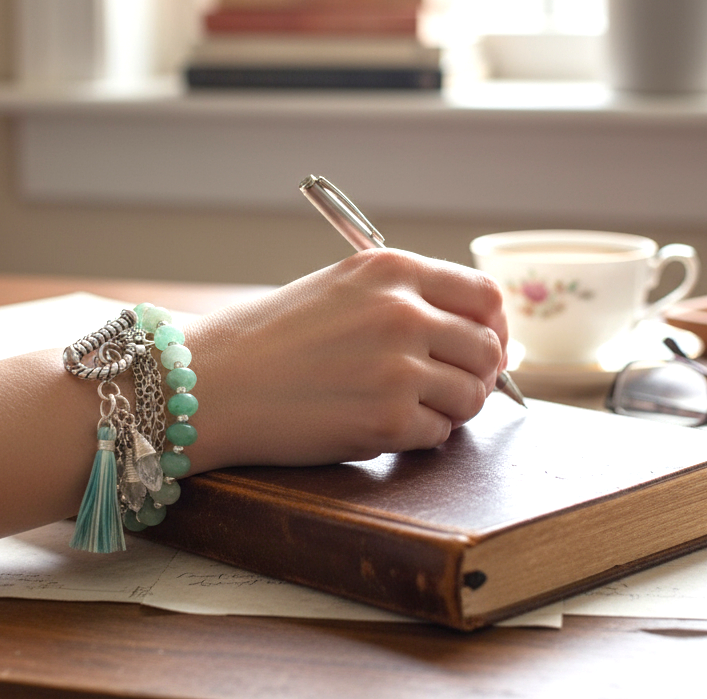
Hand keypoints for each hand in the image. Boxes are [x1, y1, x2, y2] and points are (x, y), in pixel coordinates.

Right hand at [187, 248, 506, 471]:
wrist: (214, 382)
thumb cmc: (268, 338)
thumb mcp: (340, 289)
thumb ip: (404, 300)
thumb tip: (473, 334)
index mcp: (392, 270)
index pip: (484, 295)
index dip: (492, 326)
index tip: (483, 345)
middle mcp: (402, 312)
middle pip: (488, 348)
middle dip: (477, 374)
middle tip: (449, 387)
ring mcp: (398, 368)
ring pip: (471, 396)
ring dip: (450, 408)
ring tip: (410, 407)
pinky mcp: (387, 420)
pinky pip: (438, 434)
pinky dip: (418, 436)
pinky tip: (380, 424)